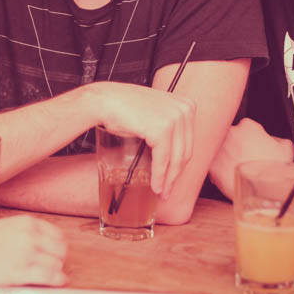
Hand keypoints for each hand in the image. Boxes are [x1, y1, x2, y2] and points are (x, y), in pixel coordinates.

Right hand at [0, 215, 67, 286]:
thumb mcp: (7, 227)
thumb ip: (26, 233)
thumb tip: (45, 245)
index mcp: (27, 222)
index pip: (58, 235)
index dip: (58, 247)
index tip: (55, 254)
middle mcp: (30, 235)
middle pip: (60, 250)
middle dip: (58, 259)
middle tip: (51, 266)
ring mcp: (26, 253)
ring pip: (57, 264)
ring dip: (56, 271)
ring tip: (48, 275)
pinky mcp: (19, 272)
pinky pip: (49, 277)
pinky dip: (58, 280)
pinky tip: (59, 282)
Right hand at [86, 81, 194, 199]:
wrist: (106, 101)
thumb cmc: (125, 108)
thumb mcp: (156, 113)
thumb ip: (169, 126)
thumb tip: (176, 156)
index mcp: (187, 105)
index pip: (187, 142)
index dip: (180, 163)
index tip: (173, 177)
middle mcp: (185, 110)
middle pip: (184, 151)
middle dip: (175, 175)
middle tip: (167, 190)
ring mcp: (174, 119)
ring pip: (176, 159)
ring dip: (168, 180)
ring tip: (162, 192)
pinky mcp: (162, 129)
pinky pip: (163, 160)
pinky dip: (160, 176)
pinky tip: (156, 186)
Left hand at [208, 118, 293, 198]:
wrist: (265, 190)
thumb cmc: (275, 170)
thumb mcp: (286, 148)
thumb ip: (277, 139)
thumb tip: (275, 141)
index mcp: (248, 126)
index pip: (244, 126)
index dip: (248, 137)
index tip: (251, 145)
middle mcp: (231, 133)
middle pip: (229, 135)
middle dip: (234, 145)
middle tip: (241, 155)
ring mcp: (219, 148)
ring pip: (218, 149)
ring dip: (225, 156)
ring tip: (234, 167)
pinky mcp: (212, 165)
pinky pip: (211, 164)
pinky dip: (217, 169)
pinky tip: (227, 176)